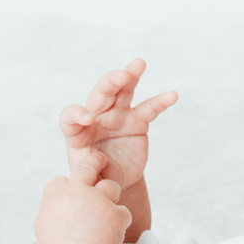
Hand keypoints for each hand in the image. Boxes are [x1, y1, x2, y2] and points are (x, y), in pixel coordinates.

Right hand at [34, 163, 131, 243]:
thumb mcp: (44, 225)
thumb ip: (52, 207)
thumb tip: (54, 199)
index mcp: (57, 194)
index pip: (61, 180)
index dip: (66, 187)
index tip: (70, 196)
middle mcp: (78, 192)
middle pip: (88, 166)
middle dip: (95, 161)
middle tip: (100, 160)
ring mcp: (99, 201)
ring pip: (111, 186)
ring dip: (110, 198)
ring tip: (107, 211)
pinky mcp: (116, 213)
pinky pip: (123, 212)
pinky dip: (119, 222)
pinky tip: (113, 233)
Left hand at [59, 58, 176, 191]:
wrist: (114, 180)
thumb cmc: (96, 176)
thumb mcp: (87, 176)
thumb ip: (89, 170)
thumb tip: (96, 164)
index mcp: (77, 132)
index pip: (71, 117)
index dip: (77, 114)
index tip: (88, 119)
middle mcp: (96, 117)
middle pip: (100, 94)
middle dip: (110, 83)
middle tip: (121, 75)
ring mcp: (117, 116)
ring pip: (122, 91)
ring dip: (130, 76)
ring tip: (139, 63)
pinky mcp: (137, 122)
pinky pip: (149, 109)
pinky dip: (160, 101)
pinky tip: (172, 95)